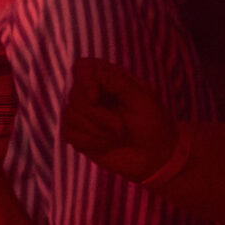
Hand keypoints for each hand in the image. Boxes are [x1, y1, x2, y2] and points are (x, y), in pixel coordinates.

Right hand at [63, 57, 178, 183]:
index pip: (82, 67)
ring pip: (70, 116)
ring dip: (97, 131)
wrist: (156, 156)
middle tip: (121, 128)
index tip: (95, 98)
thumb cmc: (153, 124)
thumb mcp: (142, 99)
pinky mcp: (76, 133)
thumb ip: (117, 82)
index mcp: (109, 79)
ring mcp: (82, 114)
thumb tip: (89, 76)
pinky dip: (91, 142)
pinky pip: (69, 134)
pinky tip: (107, 144)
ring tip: (118, 136)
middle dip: (98, 116)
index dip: (83, 81)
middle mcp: (92, 93)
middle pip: (74, 96)